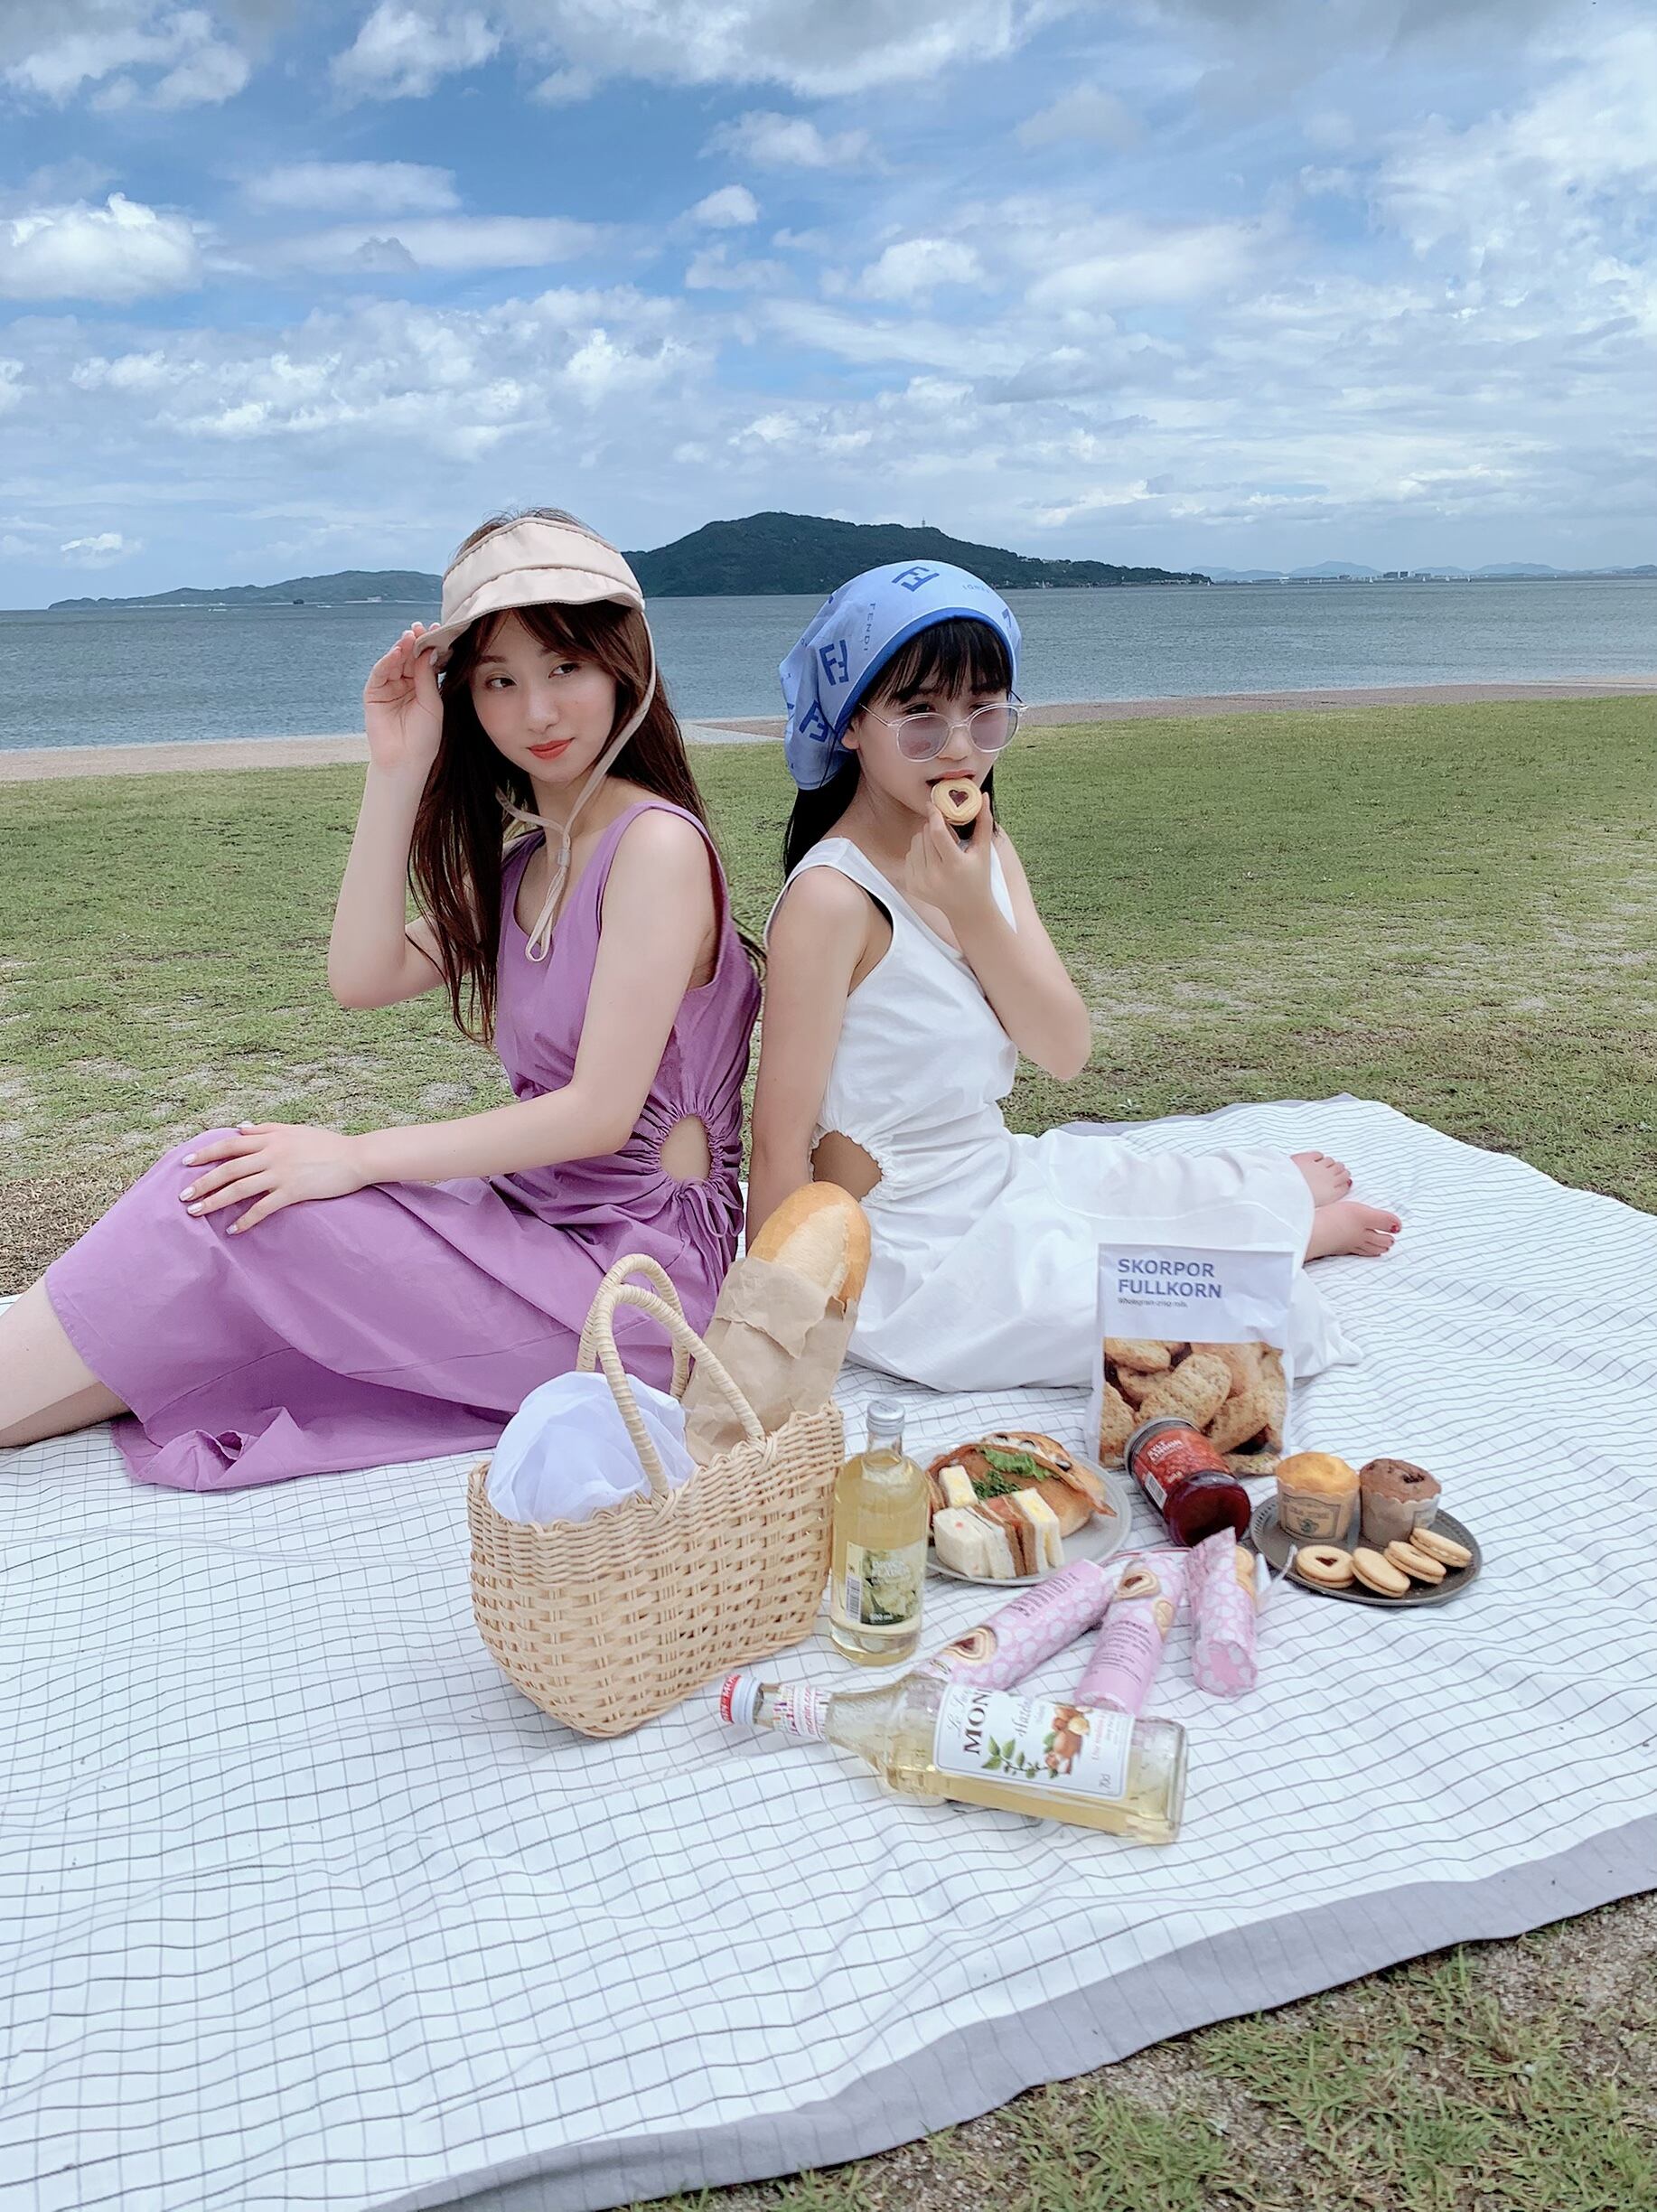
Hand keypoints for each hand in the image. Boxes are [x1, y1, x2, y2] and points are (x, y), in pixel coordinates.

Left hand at [179, 1124, 372, 1234]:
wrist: (357, 1157)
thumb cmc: (327, 1143)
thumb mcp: (295, 1129)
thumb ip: (266, 1129)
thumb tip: (239, 1128)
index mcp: (270, 1137)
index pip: (230, 1145)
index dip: (206, 1153)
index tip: (187, 1162)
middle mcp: (271, 1154)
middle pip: (228, 1169)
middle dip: (202, 1182)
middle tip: (183, 1196)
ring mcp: (281, 1174)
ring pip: (239, 1188)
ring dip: (215, 1201)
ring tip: (196, 1212)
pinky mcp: (293, 1192)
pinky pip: (263, 1208)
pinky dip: (246, 1219)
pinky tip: (233, 1229)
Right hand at [363, 623, 443, 780]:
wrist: (406, 760)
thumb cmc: (424, 737)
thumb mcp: (432, 703)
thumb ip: (428, 677)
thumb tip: (428, 650)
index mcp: (423, 687)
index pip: (425, 661)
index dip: (430, 647)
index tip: (439, 631)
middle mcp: (406, 684)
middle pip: (409, 658)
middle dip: (415, 643)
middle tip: (421, 628)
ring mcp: (389, 688)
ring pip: (395, 662)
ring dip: (401, 649)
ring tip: (410, 637)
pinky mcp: (373, 693)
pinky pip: (380, 673)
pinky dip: (386, 661)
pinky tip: (396, 653)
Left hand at [907, 797, 994, 924]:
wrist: (967, 909)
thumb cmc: (978, 877)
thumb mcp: (984, 850)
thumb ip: (983, 822)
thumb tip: (982, 795)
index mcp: (955, 865)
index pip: (938, 833)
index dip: (934, 816)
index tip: (933, 805)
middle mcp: (935, 875)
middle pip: (925, 835)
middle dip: (934, 828)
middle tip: (947, 835)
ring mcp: (921, 882)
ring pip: (915, 842)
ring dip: (926, 839)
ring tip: (941, 849)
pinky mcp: (912, 886)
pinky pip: (909, 855)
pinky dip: (919, 852)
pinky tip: (933, 860)